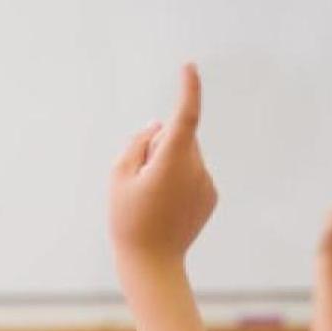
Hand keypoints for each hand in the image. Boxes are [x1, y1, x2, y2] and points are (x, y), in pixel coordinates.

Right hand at [109, 64, 217, 265]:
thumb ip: (138, 144)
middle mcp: (196, 169)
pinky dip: (179, 179)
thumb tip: (158, 125)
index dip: (188, 90)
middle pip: (178, 137)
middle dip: (160, 144)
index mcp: (172, 161)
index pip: (185, 117)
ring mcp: (207, 183)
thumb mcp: (120, 176)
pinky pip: (193, 173)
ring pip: (186, 155)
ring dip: (169, 163)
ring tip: (153, 197)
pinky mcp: (211, 195)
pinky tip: (167, 205)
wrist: (153, 263)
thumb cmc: (128, 219)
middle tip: (141, 178)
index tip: (189, 67)